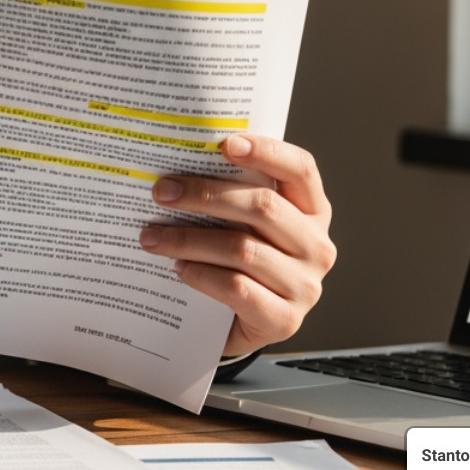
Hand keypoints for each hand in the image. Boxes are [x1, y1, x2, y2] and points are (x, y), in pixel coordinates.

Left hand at [138, 134, 335, 358]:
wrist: (239, 326)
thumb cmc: (238, 263)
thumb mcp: (242, 225)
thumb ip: (230, 196)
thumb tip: (176, 167)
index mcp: (312, 211)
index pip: (300, 169)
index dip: (267, 152)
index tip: (225, 144)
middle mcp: (316, 246)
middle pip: (264, 207)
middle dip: (206, 195)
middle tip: (161, 192)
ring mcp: (305, 286)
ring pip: (243, 249)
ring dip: (189, 240)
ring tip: (152, 236)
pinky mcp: (285, 320)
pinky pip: (236, 288)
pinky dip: (201, 275)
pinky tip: (178, 268)